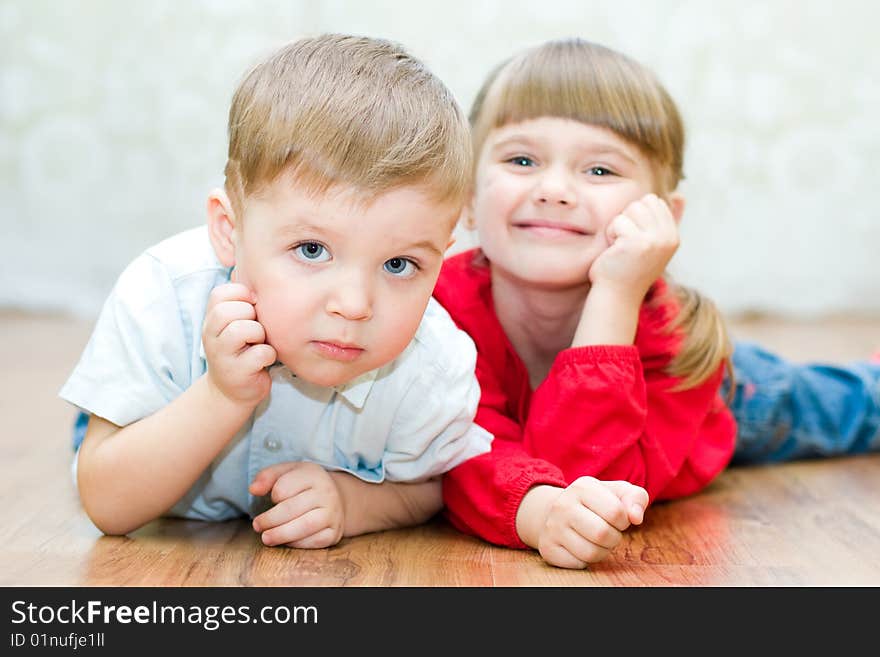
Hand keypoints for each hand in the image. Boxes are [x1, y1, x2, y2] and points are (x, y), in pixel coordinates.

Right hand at [202, 282, 275, 406]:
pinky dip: (268, 355)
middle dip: (250, 315)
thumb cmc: (241, 351)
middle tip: (255, 330)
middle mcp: (210, 336)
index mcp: (210, 320)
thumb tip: (259, 288)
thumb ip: (242, 304)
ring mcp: (221, 356)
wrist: (231, 392)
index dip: (241, 295)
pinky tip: (264, 360)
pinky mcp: (237, 373)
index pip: (219, 293)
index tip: (251, 308)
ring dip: (259, 334)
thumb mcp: (235, 325)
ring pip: (243, 330)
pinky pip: (260, 353)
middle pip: (228, 311)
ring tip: (259, 344)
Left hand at [250, 461, 344, 548]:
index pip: (284, 487)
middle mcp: (327, 493)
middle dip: (270, 519)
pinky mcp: (334, 532)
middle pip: (292, 508)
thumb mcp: (288, 472)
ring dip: (281, 534)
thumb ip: (267, 476)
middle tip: (257, 525)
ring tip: (266, 538)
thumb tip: (253, 489)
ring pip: (305, 526)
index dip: (273, 495)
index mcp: (314, 475)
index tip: (272, 498)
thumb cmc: (305, 485)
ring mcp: (333, 513)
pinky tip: (286, 541)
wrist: (336, 499)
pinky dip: (296, 543)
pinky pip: (314, 541)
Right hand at [535, 477, 647, 568]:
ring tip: (597, 540)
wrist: (553, 512)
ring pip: (591, 553)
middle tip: (608, 532)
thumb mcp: (617, 492)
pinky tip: (581, 547)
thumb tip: (636, 518)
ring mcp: (552, 527)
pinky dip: (586, 560)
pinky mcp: (548, 548)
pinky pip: (578, 564)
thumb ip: (636, 498)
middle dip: (614, 538)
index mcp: (582, 487)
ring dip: (602, 551)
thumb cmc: (595, 503)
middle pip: (603, 534)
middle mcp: (563, 505)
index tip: (616, 518)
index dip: (624, 520)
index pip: (617, 512)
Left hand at [589, 193, 679, 300]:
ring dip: (618, 226)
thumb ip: (666, 221)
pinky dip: (610, 235)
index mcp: (673, 236)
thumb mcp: (652, 244)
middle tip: (624, 243)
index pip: (652, 201)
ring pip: (630, 209)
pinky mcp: (638, 243)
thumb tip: (680, 195)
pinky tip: (614, 253)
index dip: (635, 217)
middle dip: (627, 219)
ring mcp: (655, 241)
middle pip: (641, 202)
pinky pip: (617, 222)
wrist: (615, 296)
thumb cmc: (627, 269)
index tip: (633, 240)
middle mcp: (668, 238)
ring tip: (620, 247)